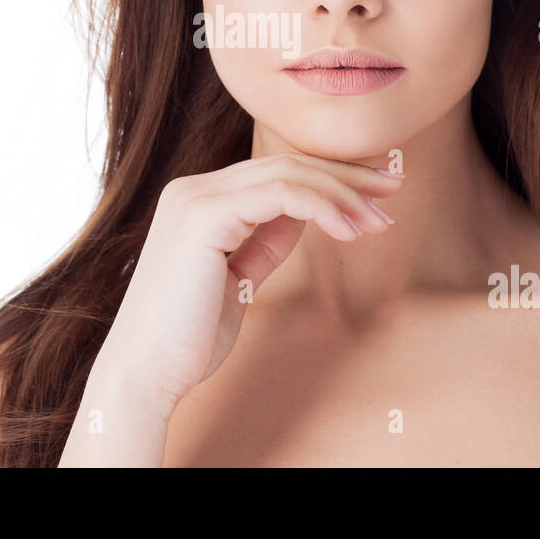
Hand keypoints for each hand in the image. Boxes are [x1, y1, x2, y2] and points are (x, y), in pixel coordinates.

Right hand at [98, 152, 402, 416]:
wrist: (145, 373)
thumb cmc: (188, 338)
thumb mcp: (237, 279)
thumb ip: (263, 241)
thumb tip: (304, 215)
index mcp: (198, 200)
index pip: (276, 172)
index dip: (331, 179)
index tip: (376, 196)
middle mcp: (193, 188)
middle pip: (287, 165)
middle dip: (347, 177)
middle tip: (394, 189)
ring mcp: (196, 198)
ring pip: (288, 174)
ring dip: (343, 195)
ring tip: (378, 222)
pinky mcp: (204, 216)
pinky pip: (279, 195)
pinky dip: (322, 208)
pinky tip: (348, 231)